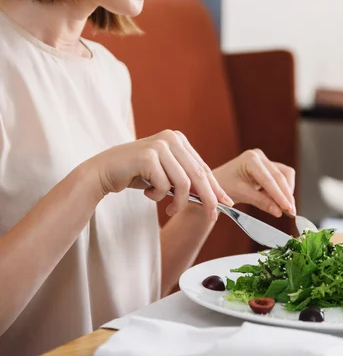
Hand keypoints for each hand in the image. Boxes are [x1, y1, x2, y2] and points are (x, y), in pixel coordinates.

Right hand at [83, 130, 233, 220]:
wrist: (102, 172)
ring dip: (178, 202)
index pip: (203, 168)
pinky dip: (158, 196)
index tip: (227, 203)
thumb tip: (215, 198)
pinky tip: (148, 193)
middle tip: (212, 216)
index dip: (216, 187)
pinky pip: (164, 186)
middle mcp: (171, 138)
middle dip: (208, 199)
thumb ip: (187, 180)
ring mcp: (159, 145)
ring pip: (184, 183)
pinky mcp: (148, 156)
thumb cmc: (136, 175)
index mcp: (178, 139)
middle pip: (198, 175)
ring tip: (169, 209)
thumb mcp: (166, 175)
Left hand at [212, 149, 295, 217]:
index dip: (280, 195)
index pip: (269, 180)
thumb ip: (261, 202)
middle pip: (281, 176)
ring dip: (286, 193)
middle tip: (291, 212)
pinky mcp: (268, 168)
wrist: (217, 183)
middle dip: (286, 195)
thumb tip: (279, 211)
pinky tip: (277, 202)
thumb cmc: (224, 186)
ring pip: (285, 176)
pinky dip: (281, 191)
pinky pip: (281, 179)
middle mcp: (259, 157)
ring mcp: (264, 161)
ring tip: (283, 208)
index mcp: (250, 159)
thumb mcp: (241, 194)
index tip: (288, 208)